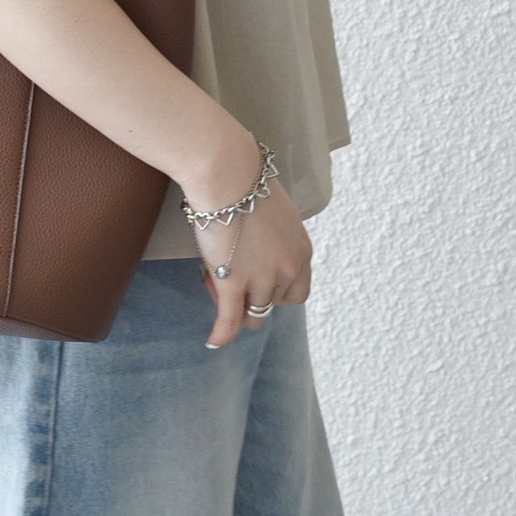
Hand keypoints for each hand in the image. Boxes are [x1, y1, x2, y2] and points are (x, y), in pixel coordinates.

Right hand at [184, 167, 312, 348]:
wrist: (227, 174)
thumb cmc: (245, 180)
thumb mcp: (275, 211)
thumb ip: (274, 236)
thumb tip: (259, 242)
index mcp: (302, 251)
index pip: (297, 291)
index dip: (277, 291)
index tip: (259, 282)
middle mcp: (289, 270)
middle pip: (275, 305)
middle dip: (256, 298)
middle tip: (233, 280)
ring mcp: (263, 279)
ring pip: (253, 314)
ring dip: (234, 305)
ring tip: (213, 286)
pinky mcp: (234, 283)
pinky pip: (230, 319)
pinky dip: (222, 333)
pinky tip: (213, 341)